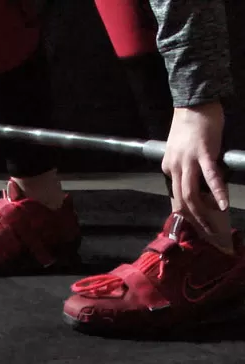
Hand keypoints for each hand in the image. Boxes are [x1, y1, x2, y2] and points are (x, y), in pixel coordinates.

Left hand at [161, 101, 227, 233]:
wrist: (194, 103)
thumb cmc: (189, 126)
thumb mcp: (180, 151)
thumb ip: (184, 168)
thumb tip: (196, 184)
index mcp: (168, 167)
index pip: (175, 193)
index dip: (185, 209)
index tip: (194, 221)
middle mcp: (174, 167)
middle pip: (181, 198)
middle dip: (192, 218)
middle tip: (204, 232)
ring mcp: (188, 161)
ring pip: (191, 193)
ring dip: (202, 212)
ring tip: (211, 226)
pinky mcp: (204, 153)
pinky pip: (210, 177)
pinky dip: (216, 192)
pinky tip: (223, 205)